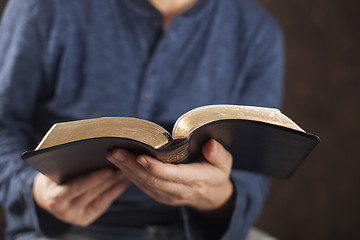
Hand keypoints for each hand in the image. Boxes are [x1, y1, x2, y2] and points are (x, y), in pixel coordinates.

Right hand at [33, 168, 128, 225]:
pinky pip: (104, 203)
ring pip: (101, 198)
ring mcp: (76, 217)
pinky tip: (125, 179)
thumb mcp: (53, 170)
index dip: (92, 179)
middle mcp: (65, 211)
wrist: (48, 194)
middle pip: (91, 193)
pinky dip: (116, 190)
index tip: (109, 169)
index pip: (75, 188)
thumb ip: (65, 163)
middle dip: (109, 179)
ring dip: (116, 184)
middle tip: (124, 166)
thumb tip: (88, 147)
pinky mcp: (86, 218)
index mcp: (54, 198)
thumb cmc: (53, 176)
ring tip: (127, 170)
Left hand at [106, 139, 233, 210]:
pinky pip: (143, 186)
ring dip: (126, 170)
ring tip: (112, 154)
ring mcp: (168, 195)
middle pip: (152, 180)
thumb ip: (218, 154)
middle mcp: (179, 190)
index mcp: (196, 180)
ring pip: (144, 184)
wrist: (212, 196)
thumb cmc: (217, 173)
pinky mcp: (160, 195)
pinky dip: (129, 175)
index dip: (156, 167)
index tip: (141, 156)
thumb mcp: (224, 162)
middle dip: (132, 166)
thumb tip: (210, 145)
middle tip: (115, 151)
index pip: (173, 175)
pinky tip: (119, 163)